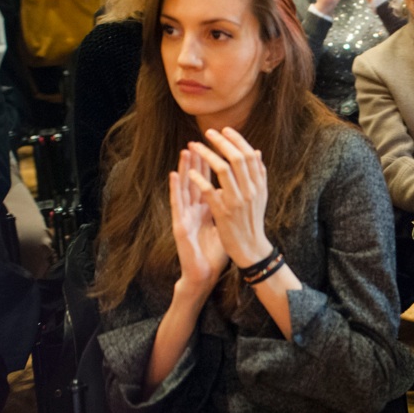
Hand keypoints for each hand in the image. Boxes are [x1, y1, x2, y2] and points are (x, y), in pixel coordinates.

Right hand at [169, 149, 227, 295]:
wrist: (204, 272)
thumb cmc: (216, 249)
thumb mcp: (226, 223)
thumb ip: (229, 205)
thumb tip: (239, 190)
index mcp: (207, 207)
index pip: (210, 181)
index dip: (213, 164)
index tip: (220, 147)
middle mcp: (195, 209)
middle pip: (196, 179)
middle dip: (199, 160)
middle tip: (200, 140)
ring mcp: (186, 215)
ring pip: (184, 186)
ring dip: (185, 168)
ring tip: (186, 150)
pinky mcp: (180, 225)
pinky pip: (178, 204)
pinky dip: (175, 188)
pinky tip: (175, 175)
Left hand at [186, 128, 273, 267]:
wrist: (251, 248)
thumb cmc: (253, 220)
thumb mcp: (261, 195)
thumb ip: (258, 174)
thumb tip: (256, 151)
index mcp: (259, 184)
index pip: (249, 154)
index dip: (237, 139)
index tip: (224, 130)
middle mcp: (250, 190)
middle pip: (236, 158)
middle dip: (221, 142)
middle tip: (208, 132)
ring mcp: (237, 201)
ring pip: (222, 169)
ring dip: (206, 155)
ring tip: (194, 146)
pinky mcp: (223, 212)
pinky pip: (209, 190)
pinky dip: (199, 179)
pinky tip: (190, 172)